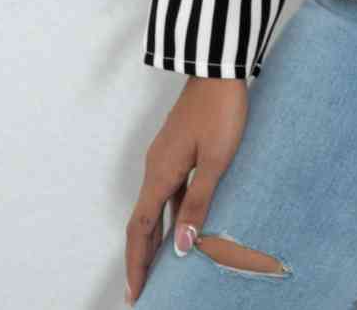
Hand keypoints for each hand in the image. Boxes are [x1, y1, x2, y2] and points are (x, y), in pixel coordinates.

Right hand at [124, 76, 248, 302]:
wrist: (219, 70)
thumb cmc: (221, 111)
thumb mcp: (215, 161)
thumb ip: (198, 202)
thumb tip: (182, 246)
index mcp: (161, 173)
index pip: (141, 228)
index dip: (136, 262)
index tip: (135, 292)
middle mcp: (156, 167)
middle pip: (143, 221)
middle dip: (141, 257)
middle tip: (143, 289)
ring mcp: (166, 156)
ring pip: (156, 206)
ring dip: (156, 237)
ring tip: (162, 267)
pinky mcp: (179, 148)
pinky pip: (169, 191)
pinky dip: (171, 214)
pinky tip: (183, 225)